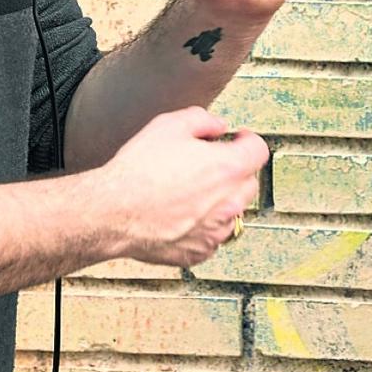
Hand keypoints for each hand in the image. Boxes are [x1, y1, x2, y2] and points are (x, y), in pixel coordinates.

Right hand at [102, 106, 266, 266]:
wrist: (112, 211)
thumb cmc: (138, 171)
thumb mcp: (170, 125)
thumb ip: (203, 120)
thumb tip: (218, 126)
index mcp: (227, 168)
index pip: (258, 150)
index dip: (247, 140)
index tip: (238, 140)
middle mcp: (228, 203)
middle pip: (249, 182)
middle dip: (235, 170)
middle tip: (210, 164)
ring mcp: (214, 231)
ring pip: (233, 212)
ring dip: (221, 200)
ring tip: (191, 191)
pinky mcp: (199, 252)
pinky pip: (213, 237)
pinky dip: (204, 226)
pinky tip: (182, 214)